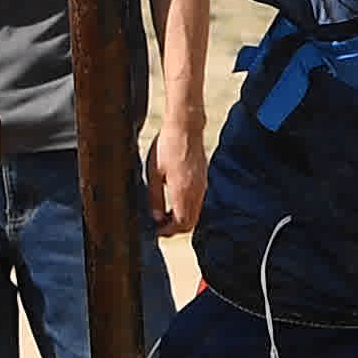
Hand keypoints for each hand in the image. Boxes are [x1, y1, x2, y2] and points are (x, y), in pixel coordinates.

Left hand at [148, 105, 210, 238]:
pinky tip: (174, 200)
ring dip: (181, 218)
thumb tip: (156, 217)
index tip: (155, 230)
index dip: (167, 231)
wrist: (186, 127)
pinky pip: (197, 202)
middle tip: (159, 225)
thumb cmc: (167, 146)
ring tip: (164, 214)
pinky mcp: (204, 179)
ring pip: (195, 214)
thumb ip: (155, 198)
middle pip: (190, 223)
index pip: (181, 224)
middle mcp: (196, 192)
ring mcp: (202, 186)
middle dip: (175, 228)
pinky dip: (187, 208)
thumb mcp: (153, 173)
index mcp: (183, 192)